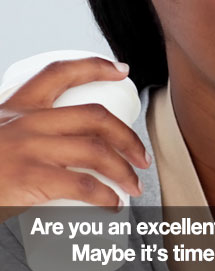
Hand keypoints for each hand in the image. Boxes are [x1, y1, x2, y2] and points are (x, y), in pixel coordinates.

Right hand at [0, 57, 149, 219]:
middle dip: (127, 135)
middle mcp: (25, 121)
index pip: (60, 72)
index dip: (95, 65)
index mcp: (16, 107)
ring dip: (124, 169)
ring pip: (95, 150)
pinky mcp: (27, 177)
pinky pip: (82, 184)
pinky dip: (105, 195)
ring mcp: (27, 148)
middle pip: (94, 116)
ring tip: (135, 185)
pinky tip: (113, 205)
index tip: (121, 68)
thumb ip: (22, 134)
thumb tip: (61, 146)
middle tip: (141, 155)